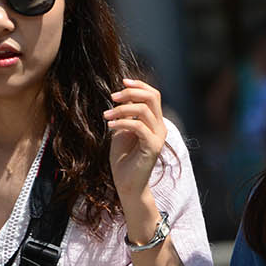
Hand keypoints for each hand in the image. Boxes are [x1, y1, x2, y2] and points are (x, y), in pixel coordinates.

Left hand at [105, 79, 167, 215]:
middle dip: (130, 92)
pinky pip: (138, 126)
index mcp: (155, 121)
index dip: (139, 85)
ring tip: (106, 116)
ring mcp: (158, 137)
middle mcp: (160, 127)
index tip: (121, 82)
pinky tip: (110, 126)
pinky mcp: (153, 146)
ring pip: (143, 110)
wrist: (127, 183)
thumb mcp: (122, 130)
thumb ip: (126, 113)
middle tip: (112, 97)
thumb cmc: (123, 158)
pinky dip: (122, 122)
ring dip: (121, 109)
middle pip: (152, 97)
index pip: (153, 95)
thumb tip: (122, 94)